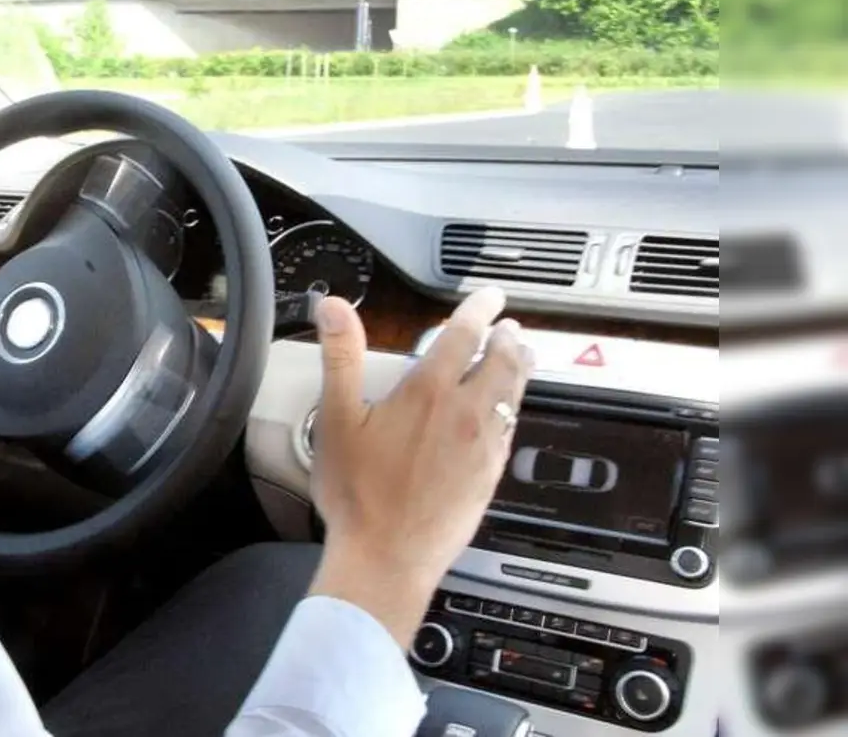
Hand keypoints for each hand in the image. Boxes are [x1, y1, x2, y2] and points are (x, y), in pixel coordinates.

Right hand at [305, 287, 534, 646]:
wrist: (387, 557)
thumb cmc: (358, 494)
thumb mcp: (337, 418)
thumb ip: (340, 356)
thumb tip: (334, 308)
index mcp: (429, 393)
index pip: (464, 334)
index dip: (478, 309)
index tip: (488, 297)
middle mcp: (465, 414)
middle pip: (503, 362)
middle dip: (508, 338)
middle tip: (508, 327)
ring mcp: (483, 446)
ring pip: (514, 395)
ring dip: (519, 369)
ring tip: (519, 357)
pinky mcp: (490, 476)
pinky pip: (510, 430)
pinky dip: (512, 408)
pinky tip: (504, 413)